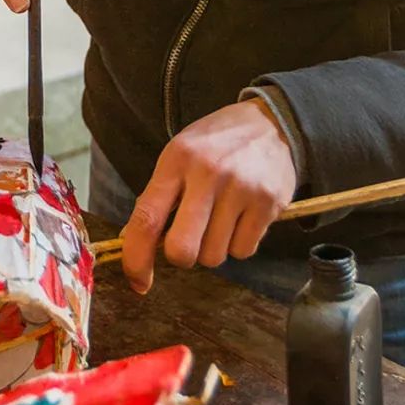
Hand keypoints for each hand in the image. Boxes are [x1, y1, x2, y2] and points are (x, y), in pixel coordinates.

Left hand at [121, 101, 296, 293]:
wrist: (270, 123)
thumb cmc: (215, 145)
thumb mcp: (179, 156)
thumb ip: (159, 196)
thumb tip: (134, 242)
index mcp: (177, 160)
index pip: (146, 218)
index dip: (136, 258)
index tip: (137, 281)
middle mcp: (208, 173)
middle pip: (182, 249)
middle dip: (182, 257)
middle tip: (190, 241)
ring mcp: (241, 188)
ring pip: (215, 256)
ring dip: (213, 248)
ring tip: (221, 218)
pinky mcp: (269, 202)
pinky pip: (244, 251)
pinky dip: (239, 244)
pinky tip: (242, 217)